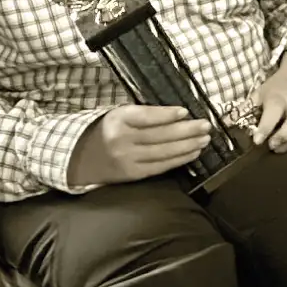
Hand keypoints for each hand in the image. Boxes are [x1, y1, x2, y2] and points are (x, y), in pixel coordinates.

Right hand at [67, 105, 211, 186]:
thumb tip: (180, 114)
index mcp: (117, 119)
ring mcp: (127, 159)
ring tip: (205, 138)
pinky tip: (193, 153)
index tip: (186, 111)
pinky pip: (160, 166)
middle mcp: (122, 140)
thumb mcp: (118, 114)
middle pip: (160, 135)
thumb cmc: (107, 130)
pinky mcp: (132, 174)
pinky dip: (179, 159)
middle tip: (206, 125)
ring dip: (188, 145)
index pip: (147, 116)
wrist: (79, 158)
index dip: (167, 115)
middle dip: (187, 130)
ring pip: (164, 152)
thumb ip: (143, 114)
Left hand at [252, 54, 286, 151]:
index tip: (257, 140)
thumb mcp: (260, 93)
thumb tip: (224, 124)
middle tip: (272, 146)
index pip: (274, 111)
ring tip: (282, 148)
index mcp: (280, 96)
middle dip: (284, 136)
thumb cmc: (278, 87)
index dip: (265, 127)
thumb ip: (244, 110)